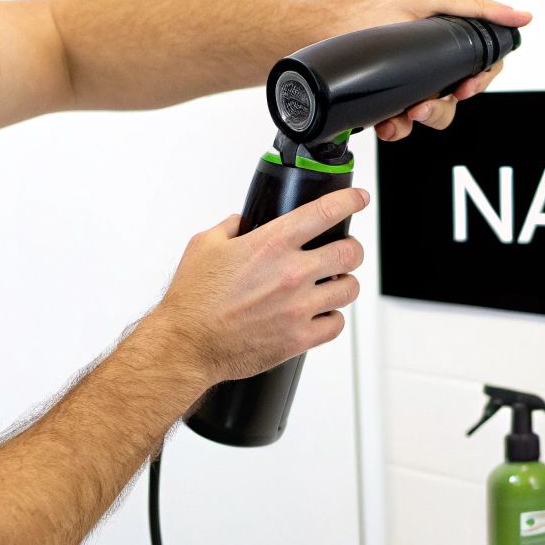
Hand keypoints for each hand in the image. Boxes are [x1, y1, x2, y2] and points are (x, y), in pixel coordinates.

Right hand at [152, 188, 369, 384]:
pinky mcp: (300, 338)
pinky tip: (320, 314)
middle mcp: (291, 273)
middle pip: (350, 252)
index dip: (350, 201)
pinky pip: (336, 324)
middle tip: (344, 251)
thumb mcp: (205, 246)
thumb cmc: (193, 299)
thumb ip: (230, 227)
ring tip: (332, 284)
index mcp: (271, 244)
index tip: (358, 199)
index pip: (326, 212)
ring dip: (344, 283)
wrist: (187, 345)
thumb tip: (242, 222)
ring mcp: (299, 307)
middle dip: (351, 248)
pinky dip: (332, 317)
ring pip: (350, 288)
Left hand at [332, 0, 532, 141]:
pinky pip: (406, 121)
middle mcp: (431, 55)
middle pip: (462, 90)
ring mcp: (412, 78)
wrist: (315, 38)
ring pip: (436, 110)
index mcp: (444, 30)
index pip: (485, 58)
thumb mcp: (425, 0)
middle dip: (447, 103)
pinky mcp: (391, 97)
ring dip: (423, 117)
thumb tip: (521, 16)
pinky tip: (386, 122)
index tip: (467, 87)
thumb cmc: (364, 13)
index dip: (483, 77)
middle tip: (428, 103)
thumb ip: (474, 7)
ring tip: (405, 113)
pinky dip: (398, 125)